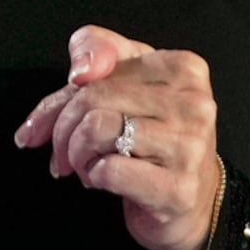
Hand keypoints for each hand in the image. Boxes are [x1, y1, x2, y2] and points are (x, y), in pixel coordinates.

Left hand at [12, 25, 221, 249]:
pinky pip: (108, 169)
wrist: (188, 199)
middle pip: (92, 96)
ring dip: (75, 153)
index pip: (98, 62)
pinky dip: (92, 175)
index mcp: (183, 68)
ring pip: (96, 128)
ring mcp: (190, 146)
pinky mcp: (178, 188)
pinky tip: (103, 181)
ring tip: (86, 164)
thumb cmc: (150, 136)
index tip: (54, 117)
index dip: (62, 95)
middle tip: (62, 150)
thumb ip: (94, 51)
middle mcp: (194, 103)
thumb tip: (79, 71)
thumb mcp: (125, 81)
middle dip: (62, 128)